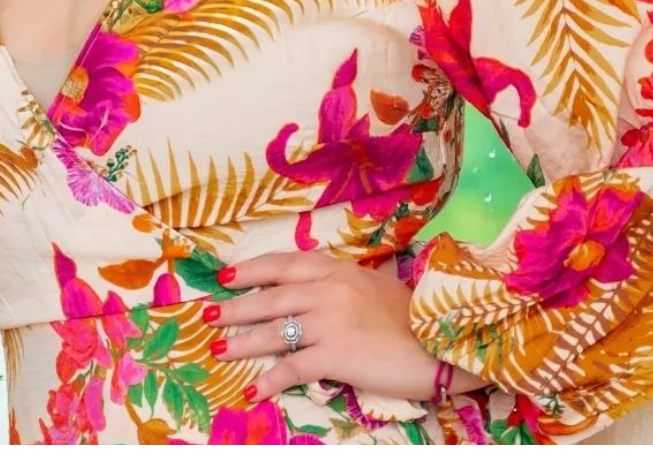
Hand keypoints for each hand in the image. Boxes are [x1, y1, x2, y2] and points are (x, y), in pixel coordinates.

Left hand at [204, 250, 482, 403]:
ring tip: (218, 349)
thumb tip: (318, 287)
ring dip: (242, 341)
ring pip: (275, 330)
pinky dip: (269, 379)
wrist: (444, 338)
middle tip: (207, 312)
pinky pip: (293, 367)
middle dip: (236, 305)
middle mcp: (330, 289)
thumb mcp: (376, 285)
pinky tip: (252, 389)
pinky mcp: (337, 354)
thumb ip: (344, 284)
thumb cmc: (415, 315)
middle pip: (271, 295)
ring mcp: (331, 321)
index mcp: (339, 269)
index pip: (285, 263)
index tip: (228, 275)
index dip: (253, 269)